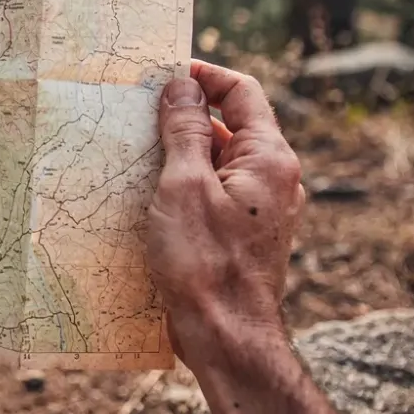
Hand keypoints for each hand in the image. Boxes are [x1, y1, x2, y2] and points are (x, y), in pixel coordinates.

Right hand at [147, 61, 304, 368]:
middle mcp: (276, 180)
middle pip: (231, 126)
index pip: (242, 92)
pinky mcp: (245, 236)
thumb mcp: (183, 186)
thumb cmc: (205, 264)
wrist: (227, 339)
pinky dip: (187, 186)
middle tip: (140, 114)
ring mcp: (263, 210)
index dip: (204, 76)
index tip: (164, 74)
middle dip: (186, 116)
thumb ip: (184, 130)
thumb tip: (181, 86)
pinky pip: (216, 194)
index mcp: (270, 158)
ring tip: (138, 155)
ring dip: (182, 154)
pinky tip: (151, 197)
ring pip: (220, 163)